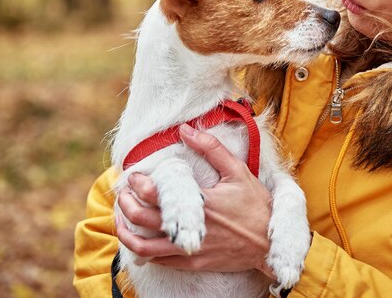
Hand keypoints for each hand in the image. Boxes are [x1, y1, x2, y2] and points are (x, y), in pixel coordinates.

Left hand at [116, 124, 275, 277]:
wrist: (269, 243)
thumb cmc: (256, 205)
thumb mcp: (238, 171)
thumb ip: (212, 148)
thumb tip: (186, 129)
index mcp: (200, 203)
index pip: (154, 194)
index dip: (137, 183)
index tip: (134, 175)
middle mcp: (191, 227)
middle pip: (141, 219)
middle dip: (125, 203)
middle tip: (124, 193)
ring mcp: (190, 249)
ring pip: (143, 247)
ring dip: (126, 232)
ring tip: (123, 219)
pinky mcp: (193, 263)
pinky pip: (159, 261)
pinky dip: (144, 250)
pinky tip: (143, 238)